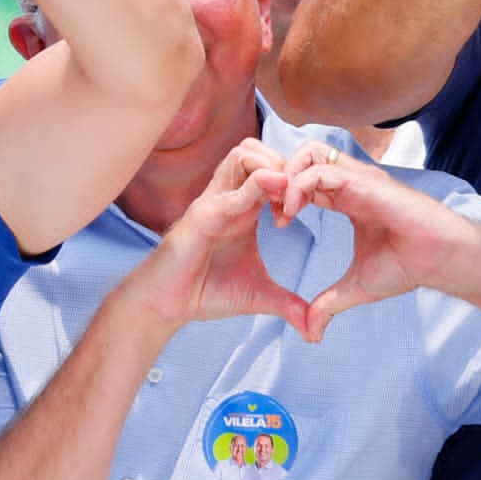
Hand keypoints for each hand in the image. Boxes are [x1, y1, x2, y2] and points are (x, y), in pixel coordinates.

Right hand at [136, 140, 316, 337]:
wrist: (166, 304)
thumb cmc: (205, 292)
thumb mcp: (258, 295)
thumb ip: (289, 304)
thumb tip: (314, 329)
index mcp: (242, 209)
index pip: (269, 169)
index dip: (295, 182)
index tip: (306, 212)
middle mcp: (227, 198)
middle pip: (256, 150)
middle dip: (285, 165)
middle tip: (298, 200)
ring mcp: (213, 203)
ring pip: (242, 155)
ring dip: (271, 168)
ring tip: (286, 202)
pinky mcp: (202, 217)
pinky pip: (231, 192)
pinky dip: (256, 190)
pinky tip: (277, 208)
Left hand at [279, 146, 480, 335]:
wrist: (442, 260)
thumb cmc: (408, 267)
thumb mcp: (356, 287)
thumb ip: (328, 304)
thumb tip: (311, 333)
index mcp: (346, 199)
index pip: (304, 179)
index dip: (283, 195)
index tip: (276, 223)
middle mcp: (350, 182)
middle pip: (301, 158)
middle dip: (278, 179)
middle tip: (270, 211)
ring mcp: (358, 178)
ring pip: (308, 153)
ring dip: (286, 177)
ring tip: (280, 211)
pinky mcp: (365, 181)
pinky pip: (320, 170)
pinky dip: (298, 185)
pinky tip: (291, 212)